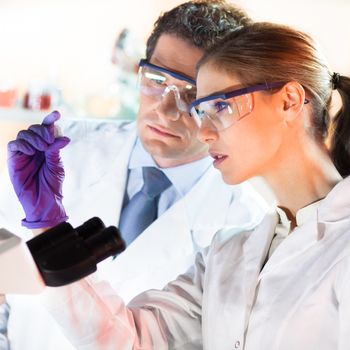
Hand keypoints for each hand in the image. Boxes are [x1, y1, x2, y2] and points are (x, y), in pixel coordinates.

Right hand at [7, 111, 69, 228]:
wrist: (43, 201)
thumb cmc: (52, 184)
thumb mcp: (56, 165)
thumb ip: (56, 150)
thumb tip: (63, 137)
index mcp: (47, 147)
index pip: (47, 129)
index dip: (51, 120)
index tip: (57, 114)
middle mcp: (35, 147)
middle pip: (35, 128)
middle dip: (43, 131)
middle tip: (50, 142)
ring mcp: (24, 153)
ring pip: (24, 133)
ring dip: (34, 138)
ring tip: (43, 149)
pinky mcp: (13, 159)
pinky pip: (13, 144)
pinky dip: (23, 144)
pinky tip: (31, 151)